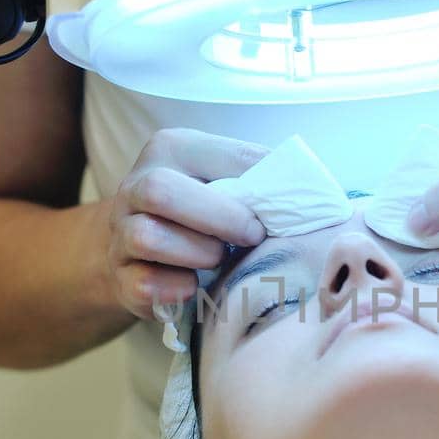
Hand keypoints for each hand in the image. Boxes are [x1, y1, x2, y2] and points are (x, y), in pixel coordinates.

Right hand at [108, 129, 268, 319]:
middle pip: (162, 191)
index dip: (256, 185)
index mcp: (172, 150)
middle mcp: (137, 185)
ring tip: (219, 261)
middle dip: (219, 218)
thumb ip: (261, 178)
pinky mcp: (120, 277)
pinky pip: (144, 284)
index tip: (276, 212)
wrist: (139, 247)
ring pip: (148, 238)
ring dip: (198, 254)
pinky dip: (176, 289)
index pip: (218, 156)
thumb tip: (318, 191)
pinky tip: (194, 286)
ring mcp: (121, 232)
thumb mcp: (226, 182)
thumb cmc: (202, 211)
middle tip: (253, 237)